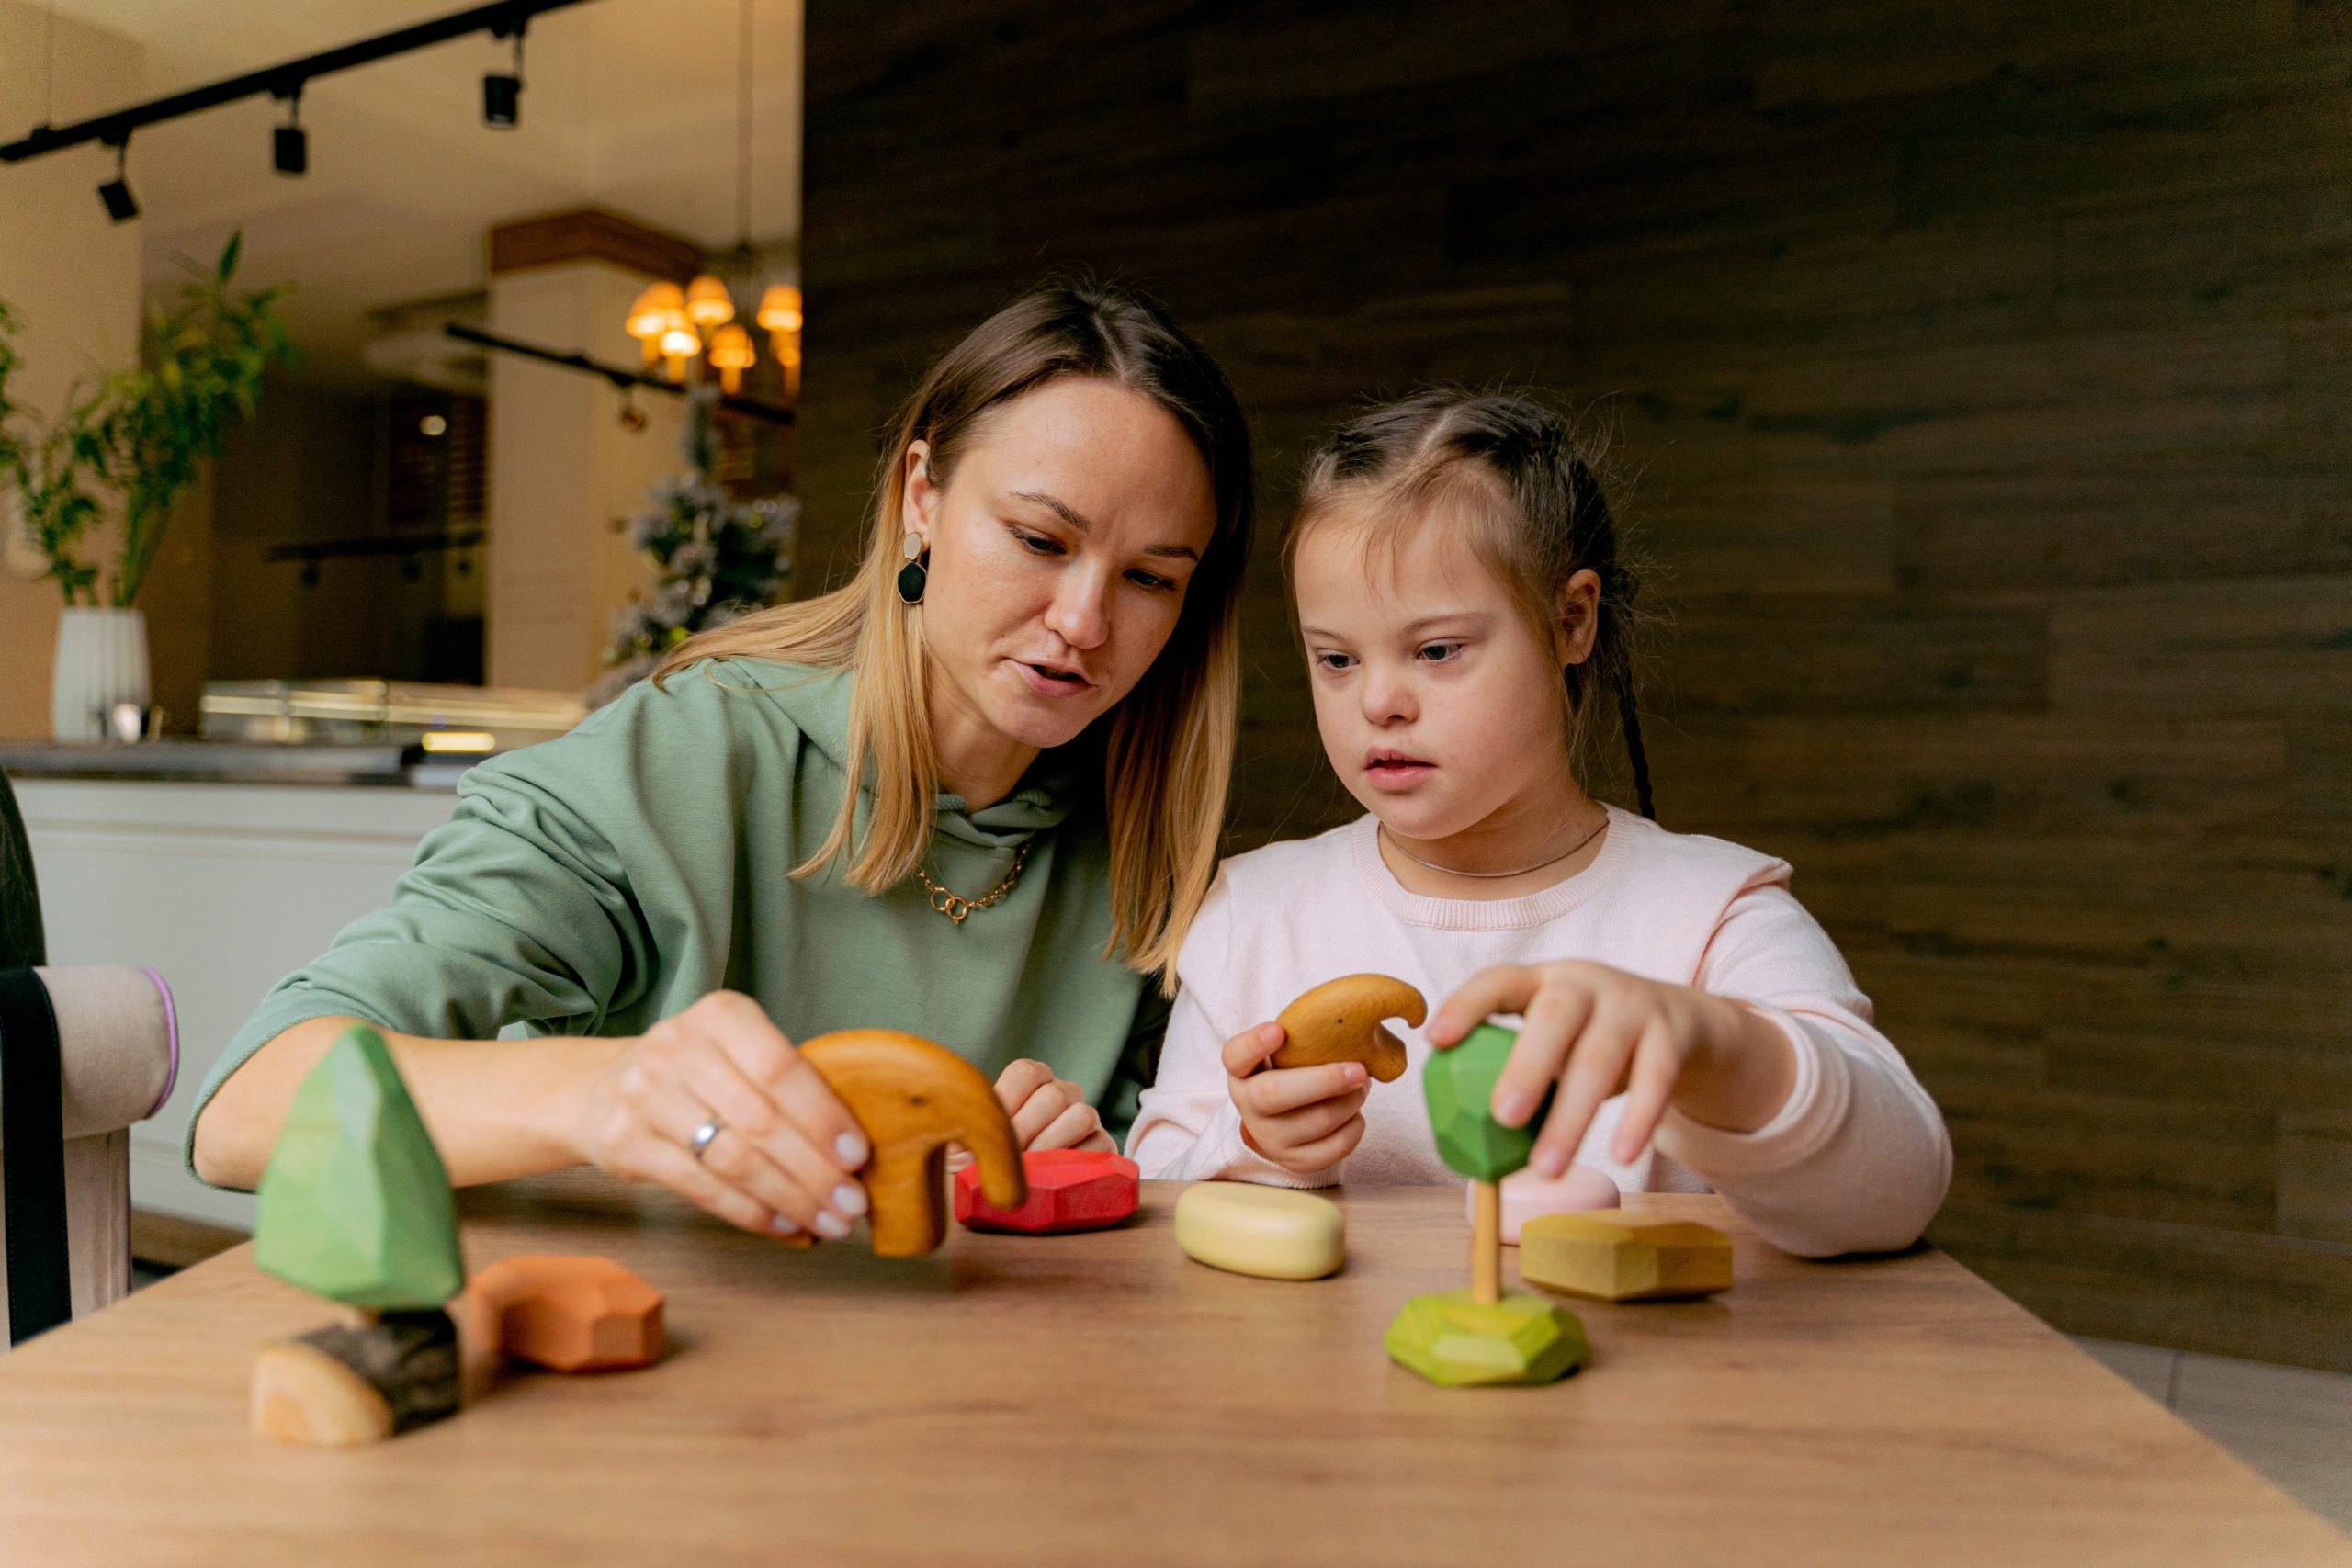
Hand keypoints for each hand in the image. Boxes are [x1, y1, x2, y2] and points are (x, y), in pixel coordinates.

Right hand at [569, 990, 872, 1240]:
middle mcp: (678, 1047)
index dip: (823, 1116)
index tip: (858, 1156)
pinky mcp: (624, 1143)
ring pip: (733, 1160)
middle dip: (814, 1170)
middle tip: (852, 1203)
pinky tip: (782, 1224)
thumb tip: (853, 1154)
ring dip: (788, 1198)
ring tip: (827, 1222)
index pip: (781, 1068)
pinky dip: (749, 1212)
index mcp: (722, 1015)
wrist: (599, 1088)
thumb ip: (788, 1087)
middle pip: (761, 1120)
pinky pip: (701, 1187)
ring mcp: (645, 1094)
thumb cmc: (695, 1073)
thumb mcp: (737, 1053)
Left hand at [946, 1059, 1113, 1172]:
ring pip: (1081, 1115)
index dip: (1006, 1101)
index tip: (989, 1131)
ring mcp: (1086, 1116)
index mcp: (1032, 1081)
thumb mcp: (975, 1142)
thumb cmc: (992, 1160)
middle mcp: (1062, 1092)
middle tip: (1006, 1159)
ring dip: (1051, 1146)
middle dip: (1025, 1131)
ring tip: (1028, 1171)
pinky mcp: (1103, 1144)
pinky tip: (1052, 1178)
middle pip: (1052, 1097)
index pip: (1025, 1072)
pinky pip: (1099, 1145)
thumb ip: (968, 1135)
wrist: (1023, 1190)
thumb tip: (964, 1145)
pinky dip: (1075, 1163)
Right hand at [1223, 1022, 1368, 1175]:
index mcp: (1242, 1072)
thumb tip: (1351, 1023)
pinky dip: (1355, 1126)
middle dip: (1324, 1081)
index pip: (1236, 1055)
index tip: (1278, 1030)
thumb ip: (1301, 1038)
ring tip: (1362, 1085)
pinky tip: (1355, 1113)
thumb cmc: (1290, 1075)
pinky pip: (1335, 1147)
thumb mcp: (1283, 1054)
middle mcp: (1248, 1106)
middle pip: (1275, 1094)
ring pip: (1317, 1120)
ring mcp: (1269, 1138)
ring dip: (1351, 1101)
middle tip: (1359, 1069)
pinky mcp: (1295, 1161)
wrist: (1281, 1124)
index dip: (1255, 1043)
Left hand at [1427, 962, 1796, 1177]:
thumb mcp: (1555, 1039)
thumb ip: (1518, 1069)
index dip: (1466, 1006)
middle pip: (1555, 1016)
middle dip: (1527, 1066)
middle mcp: (1586, 983)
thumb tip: (1464, 1139)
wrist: (1682, 1022)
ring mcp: (1632, 1005)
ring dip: (1572, 1116)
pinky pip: (1655, 1079)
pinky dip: (1637, 1119)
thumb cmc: (1591, 1038)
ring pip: (1601, 1058)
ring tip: (1548, 1166)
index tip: (1436, 1039)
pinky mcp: (1671, 1035)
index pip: (1499, 981)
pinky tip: (1621, 1155)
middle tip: (1503, 1117)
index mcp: (1543, 980)